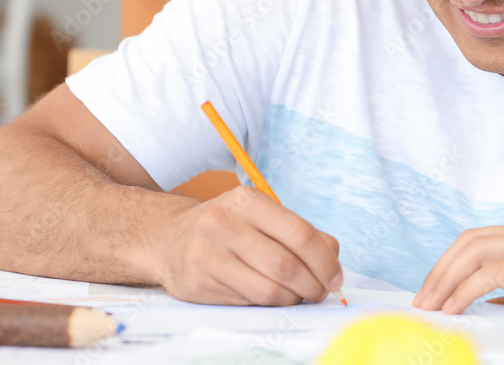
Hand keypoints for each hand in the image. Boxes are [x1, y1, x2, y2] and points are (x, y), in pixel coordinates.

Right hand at [155, 186, 342, 305]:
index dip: (324, 261)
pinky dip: (270, 304)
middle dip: (313, 285)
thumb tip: (333, 256)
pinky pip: (248, 302)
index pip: (299, 233)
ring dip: (294, 299)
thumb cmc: (227, 227)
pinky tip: (273, 297)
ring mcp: (208, 254)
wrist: (168, 238)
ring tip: (299, 295)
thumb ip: (298, 231)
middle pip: (286, 265)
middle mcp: (224, 224)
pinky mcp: (199, 283)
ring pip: (269, 290)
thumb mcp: (259, 214)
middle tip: (321, 292)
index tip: (335, 276)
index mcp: (247, 200)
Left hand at [412, 220, 503, 320]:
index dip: (451, 262)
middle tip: (424, 298)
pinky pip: (490, 274)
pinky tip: (455, 307)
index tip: (434, 287)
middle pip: (470, 241)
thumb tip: (486, 302)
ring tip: (432, 305)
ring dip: (446, 280)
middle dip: (440, 270)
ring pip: (475, 252)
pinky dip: (465, 290)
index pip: (480, 239)